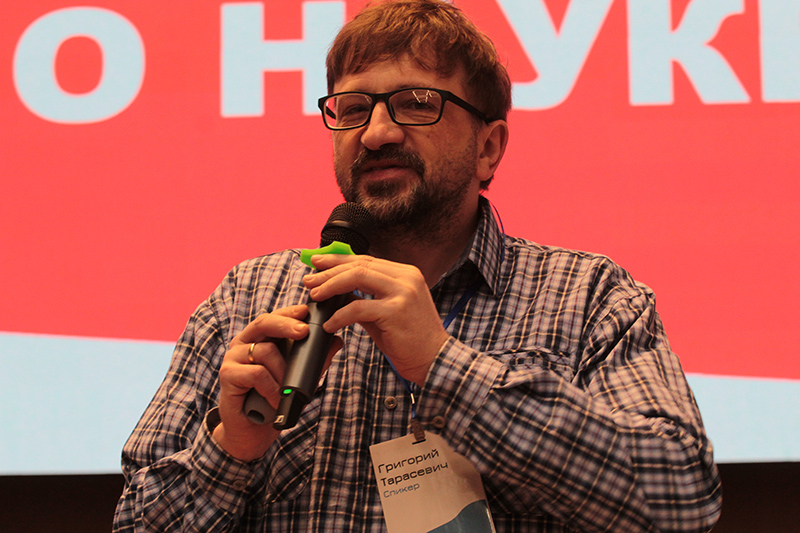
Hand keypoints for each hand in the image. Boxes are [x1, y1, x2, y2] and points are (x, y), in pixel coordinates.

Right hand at [213, 305, 339, 461]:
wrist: (251, 432)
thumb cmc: (273, 400)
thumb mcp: (298, 378)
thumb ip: (313, 360)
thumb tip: (336, 341)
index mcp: (259, 339)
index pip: (275, 317)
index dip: (290, 312)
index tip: (307, 311)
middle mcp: (243, 343)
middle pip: (264, 323)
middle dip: (286, 324)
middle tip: (304, 331)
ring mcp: (233, 357)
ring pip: (264, 351)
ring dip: (283, 372)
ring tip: (288, 390)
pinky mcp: (227, 374)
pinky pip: (257, 373)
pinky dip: (271, 388)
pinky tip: (276, 400)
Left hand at [303, 254, 449, 386]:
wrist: (434, 360)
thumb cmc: (411, 339)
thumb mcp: (388, 312)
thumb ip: (366, 299)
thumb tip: (338, 292)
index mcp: (406, 274)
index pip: (366, 260)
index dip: (339, 260)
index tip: (318, 263)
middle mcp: (406, 277)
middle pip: (359, 265)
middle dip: (329, 271)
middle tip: (309, 280)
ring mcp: (403, 292)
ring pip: (357, 277)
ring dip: (331, 286)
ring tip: (315, 296)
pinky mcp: (396, 311)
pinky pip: (358, 308)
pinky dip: (339, 315)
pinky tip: (330, 324)